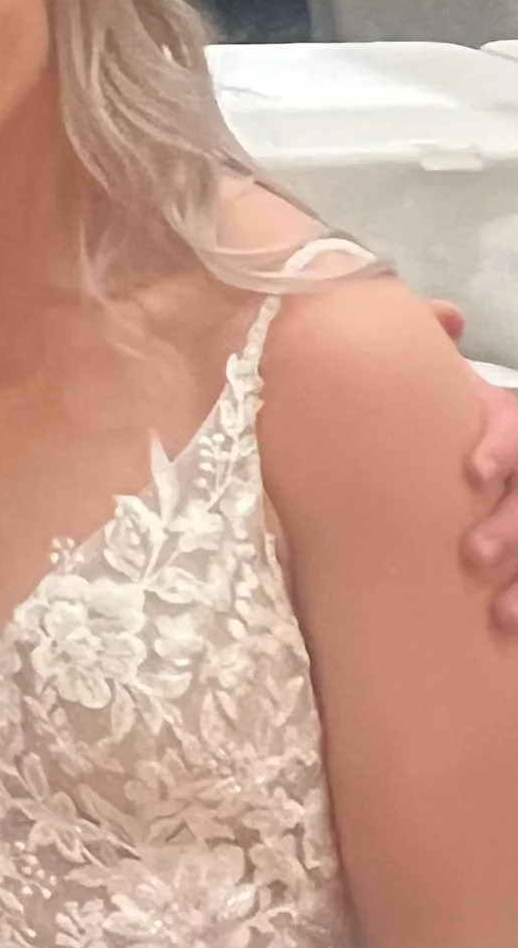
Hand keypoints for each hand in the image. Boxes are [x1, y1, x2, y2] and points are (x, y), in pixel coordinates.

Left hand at [460, 358, 517, 633]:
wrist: (496, 448)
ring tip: (500, 616)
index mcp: (513, 421)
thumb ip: (438, 350)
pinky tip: (513, 633)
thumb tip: (444, 314)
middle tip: (472, 554)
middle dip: (511, 527)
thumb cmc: (466, 418)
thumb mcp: (459, 384)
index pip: (514, 428)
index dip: (499, 446)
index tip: (473, 472)